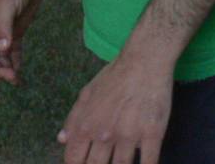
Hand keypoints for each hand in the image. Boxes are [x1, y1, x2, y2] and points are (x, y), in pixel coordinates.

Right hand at [0, 0, 47, 85]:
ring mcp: (3, 31)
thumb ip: (5, 28)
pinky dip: (15, 60)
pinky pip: (13, 50)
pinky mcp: (16, 29)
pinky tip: (19, 70)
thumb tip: (3, 50)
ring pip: (1, 56)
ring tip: (16, 79)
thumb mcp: (9, 6)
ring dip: (6, 68)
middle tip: (12, 79)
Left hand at [58, 51, 173, 163]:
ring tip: (122, 160)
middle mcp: (104, 136)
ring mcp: (129, 136)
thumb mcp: (87, 93)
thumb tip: (62, 140)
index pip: (74, 160)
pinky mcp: (153, 133)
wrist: (145, 60)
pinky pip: (148, 161)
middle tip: (105, 159)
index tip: (86, 161)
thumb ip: (73, 118)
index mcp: (85, 127)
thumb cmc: (115, 75)